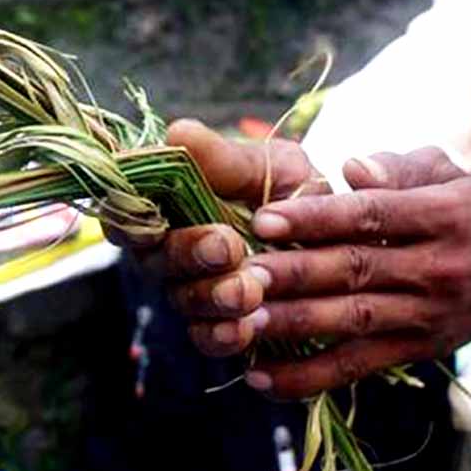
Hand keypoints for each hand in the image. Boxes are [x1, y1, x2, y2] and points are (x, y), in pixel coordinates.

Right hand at [105, 119, 328, 355]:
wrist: (346, 239)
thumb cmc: (293, 192)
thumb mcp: (268, 165)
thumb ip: (222, 159)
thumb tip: (176, 133)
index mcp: (168, 205)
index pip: (124, 212)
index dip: (129, 215)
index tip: (154, 212)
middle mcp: (170, 252)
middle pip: (154, 258)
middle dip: (188, 253)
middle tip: (227, 246)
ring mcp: (193, 292)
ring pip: (182, 299)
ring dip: (212, 295)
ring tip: (250, 290)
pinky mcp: (220, 327)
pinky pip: (207, 338)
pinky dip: (223, 334)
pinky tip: (245, 328)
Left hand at [241, 148, 470, 398]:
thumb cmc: (462, 214)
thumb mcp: (444, 175)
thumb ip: (397, 167)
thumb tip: (351, 168)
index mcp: (442, 216)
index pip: (371, 216)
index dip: (316, 218)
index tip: (265, 220)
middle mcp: (435, 268)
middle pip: (354, 271)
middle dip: (293, 274)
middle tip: (240, 275)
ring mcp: (423, 314)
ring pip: (350, 320)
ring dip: (292, 325)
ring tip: (241, 323)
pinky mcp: (411, 350)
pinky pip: (355, 366)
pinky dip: (308, 377)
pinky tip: (261, 377)